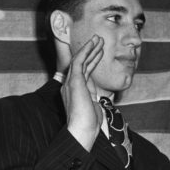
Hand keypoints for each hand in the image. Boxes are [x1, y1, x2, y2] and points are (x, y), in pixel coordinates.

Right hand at [62, 35, 103, 150]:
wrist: (83, 130)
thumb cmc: (90, 124)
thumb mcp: (94, 106)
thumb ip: (94, 97)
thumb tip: (97, 95)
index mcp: (75, 91)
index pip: (83, 72)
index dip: (91, 60)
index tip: (99, 52)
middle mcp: (70, 85)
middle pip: (81, 64)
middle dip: (91, 51)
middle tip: (100, 41)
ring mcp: (71, 82)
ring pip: (80, 60)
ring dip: (90, 48)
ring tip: (99, 39)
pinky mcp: (74, 81)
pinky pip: (79, 61)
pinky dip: (86, 51)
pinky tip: (93, 44)